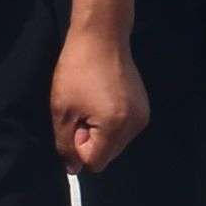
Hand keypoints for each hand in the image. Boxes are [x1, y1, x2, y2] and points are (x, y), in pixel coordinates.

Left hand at [51, 21, 147, 171]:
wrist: (102, 36)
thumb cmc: (77, 70)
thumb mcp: (62, 110)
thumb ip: (65, 144)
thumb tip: (74, 169)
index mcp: (116, 127)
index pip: (94, 162)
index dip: (78, 146)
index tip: (75, 119)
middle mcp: (135, 126)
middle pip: (108, 154)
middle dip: (91, 140)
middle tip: (82, 110)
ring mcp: (142, 116)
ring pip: (115, 143)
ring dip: (101, 132)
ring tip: (92, 102)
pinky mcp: (144, 106)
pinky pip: (124, 129)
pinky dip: (111, 122)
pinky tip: (103, 98)